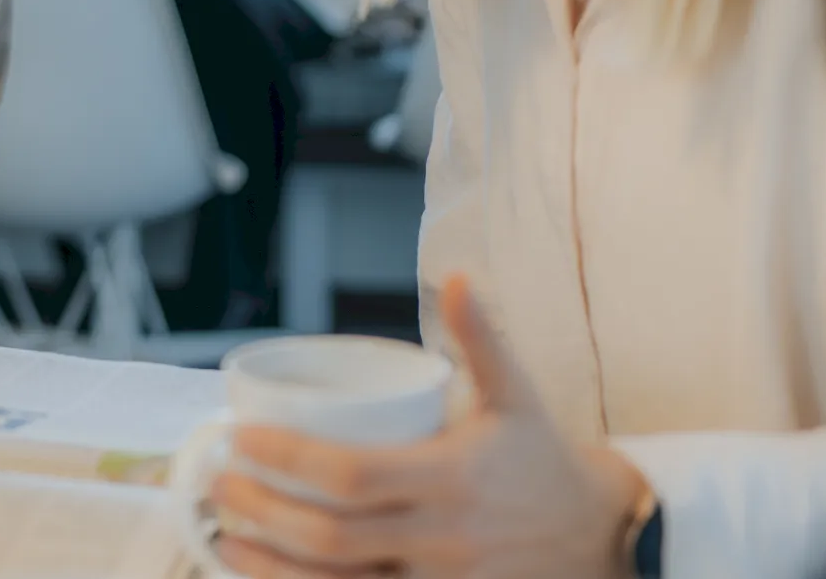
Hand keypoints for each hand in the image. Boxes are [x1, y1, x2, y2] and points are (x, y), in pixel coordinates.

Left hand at [211, 275, 648, 578]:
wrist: (605, 537)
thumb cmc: (542, 460)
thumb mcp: (515, 396)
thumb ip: (481, 338)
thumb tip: (455, 276)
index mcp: (452, 478)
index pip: (352, 475)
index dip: (288, 461)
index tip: (240, 440)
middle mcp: (444, 538)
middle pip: (333, 537)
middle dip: (265, 514)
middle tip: (220, 484)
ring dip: (273, 569)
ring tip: (224, 538)